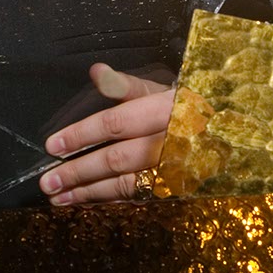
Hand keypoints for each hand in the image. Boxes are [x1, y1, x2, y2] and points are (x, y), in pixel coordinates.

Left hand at [38, 63, 172, 204]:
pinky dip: (109, 200)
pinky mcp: (175, 191)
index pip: (116, 123)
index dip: (82, 135)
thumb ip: (124, 85)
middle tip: (47, 181)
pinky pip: (137, 197)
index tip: (52, 145)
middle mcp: (170, 144)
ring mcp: (175, 172)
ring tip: (58, 197)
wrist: (226, 137)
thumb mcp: (158, 89)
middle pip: (117, 159)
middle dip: (79, 172)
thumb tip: (96, 71)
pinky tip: (85, 201)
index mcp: (164, 111)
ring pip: (126, 184)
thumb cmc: (183, 108)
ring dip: (88, 192)